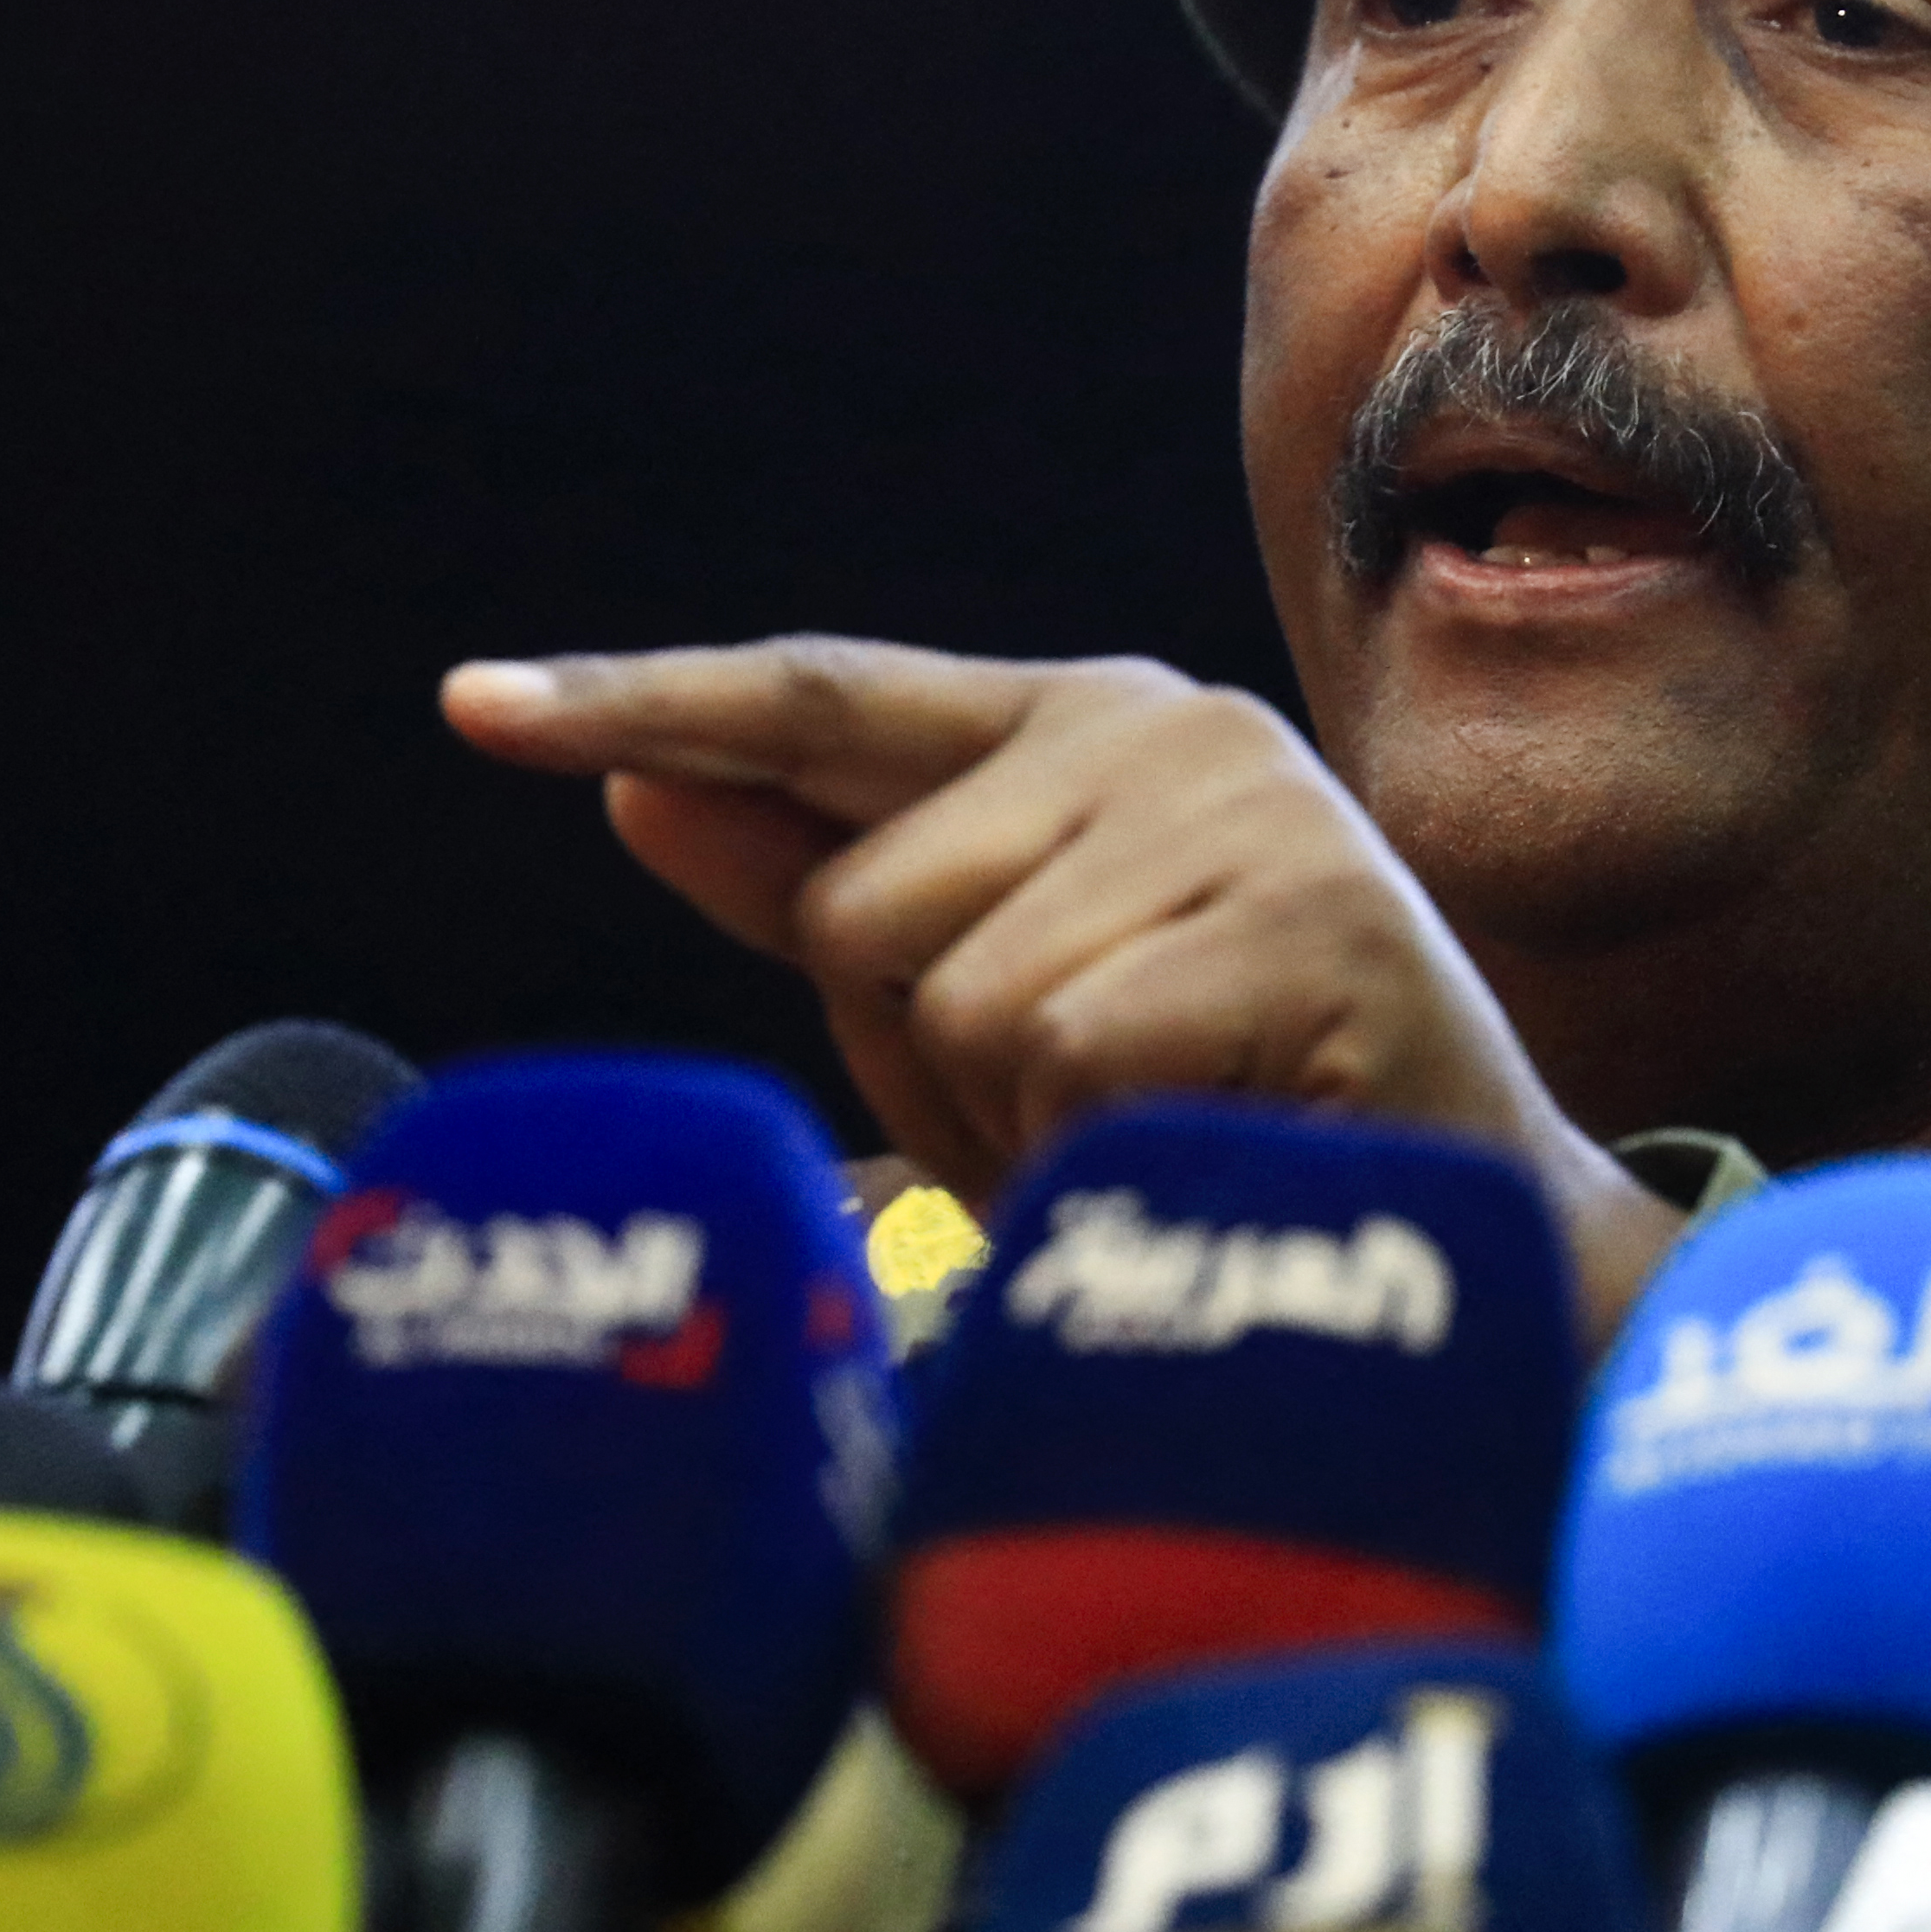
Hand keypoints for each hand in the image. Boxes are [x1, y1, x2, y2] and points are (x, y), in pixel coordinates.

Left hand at [440, 638, 1685, 1332]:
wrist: (1460, 1233)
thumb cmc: (1199, 1117)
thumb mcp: (983, 1007)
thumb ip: (822, 892)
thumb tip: (637, 784)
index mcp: (1075, 724)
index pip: (820, 701)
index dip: (642, 698)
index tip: (469, 705)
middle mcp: (1160, 727)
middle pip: (863, 903)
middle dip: (921, 1056)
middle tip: (1076, 1109)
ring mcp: (1246, 810)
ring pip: (960, 990)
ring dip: (1020, 1116)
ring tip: (1152, 1126)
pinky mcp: (1312, 914)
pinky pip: (1069, 1048)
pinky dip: (1100, 1140)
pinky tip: (1206, 1136)